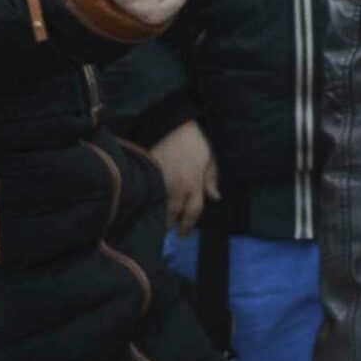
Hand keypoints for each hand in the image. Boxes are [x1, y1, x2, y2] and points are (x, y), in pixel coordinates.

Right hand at [149, 119, 218, 234]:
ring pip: (157, 207)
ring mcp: (160, 182)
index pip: (193, 213)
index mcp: (194, 185)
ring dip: (157, 216)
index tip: (182, 236)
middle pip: (172, 214)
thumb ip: (212, 180)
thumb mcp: (210, 159)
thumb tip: (215, 198)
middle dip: (170, 224)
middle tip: (167, 232)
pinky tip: (144, 206)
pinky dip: (147, 202)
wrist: (171, 125)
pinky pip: (147, 194)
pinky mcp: (147, 176)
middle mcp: (177, 188)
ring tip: (155, 222)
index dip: (188, 226)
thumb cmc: (195, 141)